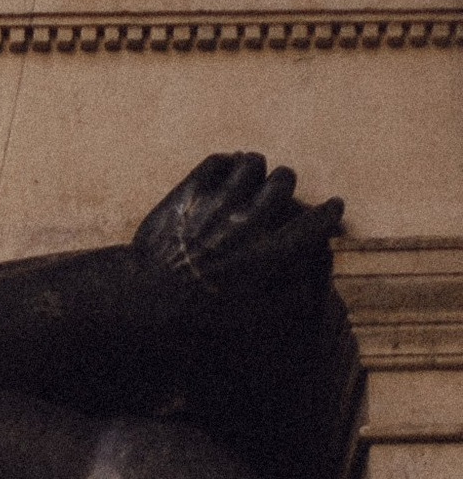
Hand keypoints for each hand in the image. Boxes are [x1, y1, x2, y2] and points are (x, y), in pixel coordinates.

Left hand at [132, 152, 340, 302]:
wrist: (142, 297)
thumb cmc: (195, 313)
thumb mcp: (246, 317)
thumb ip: (284, 301)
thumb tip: (310, 286)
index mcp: (265, 255)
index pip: (312, 225)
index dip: (328, 213)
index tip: (335, 205)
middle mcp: (247, 223)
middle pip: (284, 180)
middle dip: (285, 183)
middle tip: (278, 189)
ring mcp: (217, 204)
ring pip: (253, 162)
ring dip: (255, 168)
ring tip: (249, 177)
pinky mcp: (190, 192)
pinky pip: (218, 160)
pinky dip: (225, 162)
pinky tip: (223, 172)